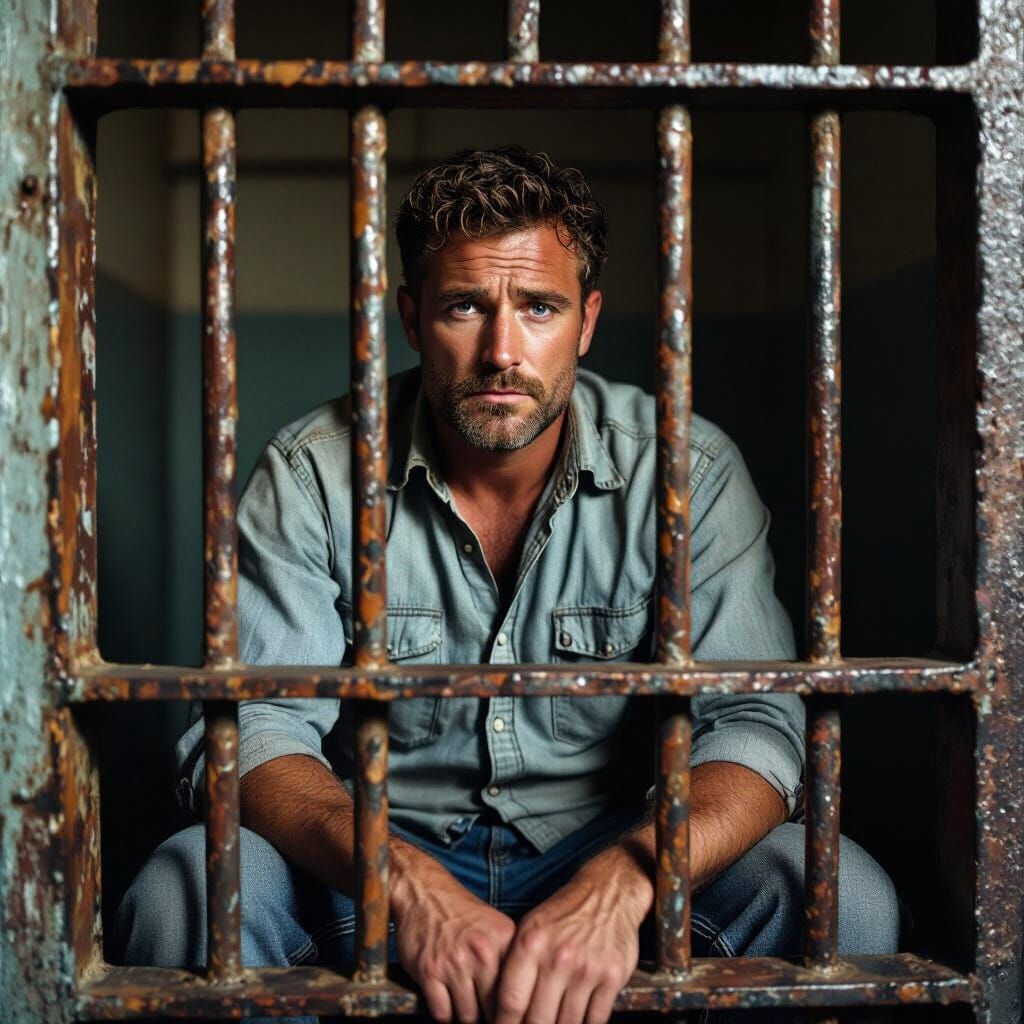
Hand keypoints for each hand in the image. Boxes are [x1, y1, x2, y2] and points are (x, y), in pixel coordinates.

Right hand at [391, 861, 515, 1023]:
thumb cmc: (458, 912)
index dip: (510, 1009)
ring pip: (468, 1016)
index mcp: (503, 939)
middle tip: (483, 1011)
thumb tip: (517, 999)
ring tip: (464, 1002)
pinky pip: (442, 1013)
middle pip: (493, 1008)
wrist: (422, 891)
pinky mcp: (429, 971)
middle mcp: (481, 951)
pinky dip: (444, 1013)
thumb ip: (507, 959)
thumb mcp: (494, 926)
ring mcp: (454, 962)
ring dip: (465, 1014)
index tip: (507, 1015)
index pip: (516, 991)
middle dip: (488, 1014)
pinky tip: (446, 999)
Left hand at [493, 862, 648, 1023]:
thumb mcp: (530, 927)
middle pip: (537, 1019)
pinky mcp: (612, 977)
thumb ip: (515, 965)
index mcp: (531, 944)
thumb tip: (502, 1008)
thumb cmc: (564, 913)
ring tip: (552, 1022)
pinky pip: (595, 1020)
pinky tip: (576, 1020)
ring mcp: (587, 969)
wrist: (607, 892)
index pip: (511, 1001)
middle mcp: (558, 957)